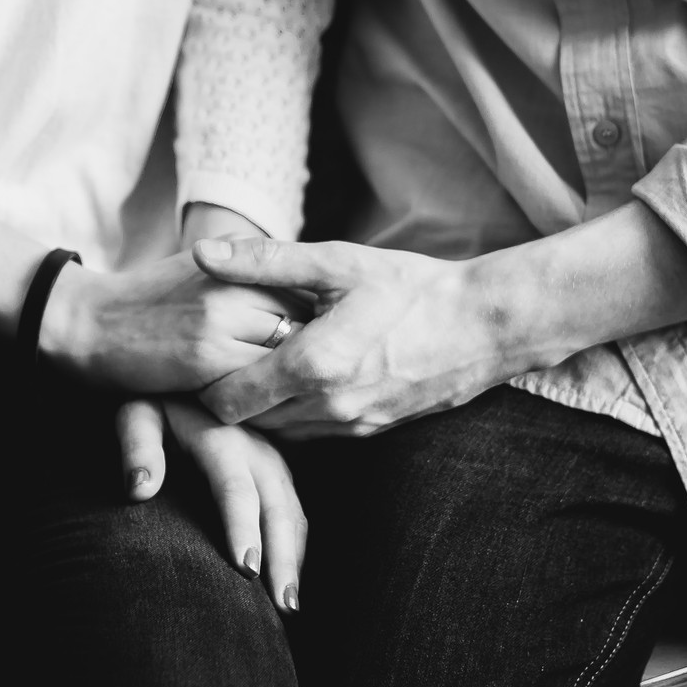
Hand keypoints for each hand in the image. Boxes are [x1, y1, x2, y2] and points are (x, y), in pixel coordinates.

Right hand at [38, 249, 305, 392]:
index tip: (330, 344)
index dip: (322, 321)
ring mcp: (222, 320)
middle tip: (328, 375)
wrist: (89, 323)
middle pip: (306, 321)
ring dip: (299, 379)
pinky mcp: (206, 358)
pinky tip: (271, 407)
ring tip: (304, 396)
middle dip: (319, 350)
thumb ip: (250, 272)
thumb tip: (305, 287)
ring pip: (289, 354)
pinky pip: (260, 382)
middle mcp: (235, 283)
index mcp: (238, 262)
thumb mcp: (202, 268)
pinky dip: (270, 397)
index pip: (306, 290)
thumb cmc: (149, 300)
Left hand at [116, 399, 304, 612]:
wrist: (190, 378)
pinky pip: (296, 512)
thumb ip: (137, 446)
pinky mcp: (280, 471)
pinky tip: (290, 580)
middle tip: (282, 607)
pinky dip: (297, 548)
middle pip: (277, 507)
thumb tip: (139, 490)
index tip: (245, 569)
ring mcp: (274, 460)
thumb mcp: (137, 414)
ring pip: (293, 513)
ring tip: (290, 607)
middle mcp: (257, 449)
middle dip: (282, 557)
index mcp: (221, 435)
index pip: (235, 488)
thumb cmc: (154, 405)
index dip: (242, 528)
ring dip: (295, 558)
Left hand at [190, 238, 528, 436]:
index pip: (224, 400)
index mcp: (312, 366)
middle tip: (220, 356)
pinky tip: (299, 376)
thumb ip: (266, 262)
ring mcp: (349, 426)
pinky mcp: (368, 432)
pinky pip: (311, 433)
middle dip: (227, 393)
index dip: (204, 378)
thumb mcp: (337, 263)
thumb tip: (204, 253)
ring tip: (258, 362)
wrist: (483, 327)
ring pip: (277, 431)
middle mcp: (326, 408)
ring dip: (261, 405)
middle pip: (245, 421)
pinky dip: (294, 411)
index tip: (203, 349)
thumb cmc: (410, 288)